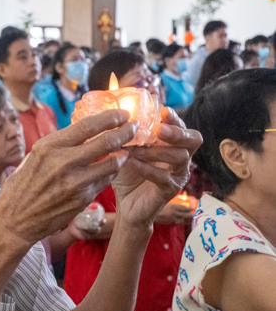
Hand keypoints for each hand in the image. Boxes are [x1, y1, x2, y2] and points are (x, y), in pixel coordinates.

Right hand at [0, 109, 136, 245]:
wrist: (16, 218)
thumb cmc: (23, 185)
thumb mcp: (35, 156)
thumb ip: (59, 144)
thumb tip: (84, 130)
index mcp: (49, 146)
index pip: (88, 125)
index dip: (110, 117)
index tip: (122, 114)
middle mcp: (63, 162)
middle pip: (106, 141)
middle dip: (125, 132)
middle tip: (134, 127)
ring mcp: (75, 182)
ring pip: (112, 163)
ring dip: (123, 155)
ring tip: (125, 150)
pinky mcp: (82, 198)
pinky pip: (105, 181)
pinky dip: (111, 173)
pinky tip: (111, 169)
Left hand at [111, 108, 201, 231]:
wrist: (125, 202)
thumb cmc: (126, 171)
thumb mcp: (124, 147)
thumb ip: (125, 131)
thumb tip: (117, 109)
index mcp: (170, 143)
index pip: (181, 126)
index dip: (175, 118)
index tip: (164, 110)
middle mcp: (180, 156)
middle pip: (193, 139)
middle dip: (178, 132)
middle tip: (160, 130)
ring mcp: (178, 174)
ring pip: (180, 157)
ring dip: (155, 151)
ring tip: (134, 150)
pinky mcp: (170, 190)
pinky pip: (164, 177)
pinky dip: (148, 169)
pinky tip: (133, 163)